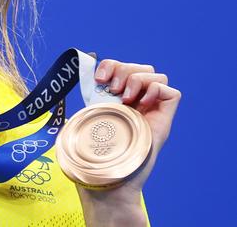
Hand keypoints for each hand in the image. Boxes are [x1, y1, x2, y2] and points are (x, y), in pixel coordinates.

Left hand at [76, 58, 181, 225]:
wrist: (108, 181)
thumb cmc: (94, 156)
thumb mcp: (86, 120)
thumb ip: (89, 100)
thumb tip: (74, 77)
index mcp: (117, 100)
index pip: (122, 68)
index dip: (111, 65)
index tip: (99, 77)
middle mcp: (137, 104)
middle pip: (140, 67)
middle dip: (123, 69)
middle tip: (111, 89)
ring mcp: (151, 112)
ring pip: (155, 75)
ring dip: (136, 79)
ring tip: (124, 99)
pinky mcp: (164, 121)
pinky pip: (172, 92)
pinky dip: (155, 90)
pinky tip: (139, 105)